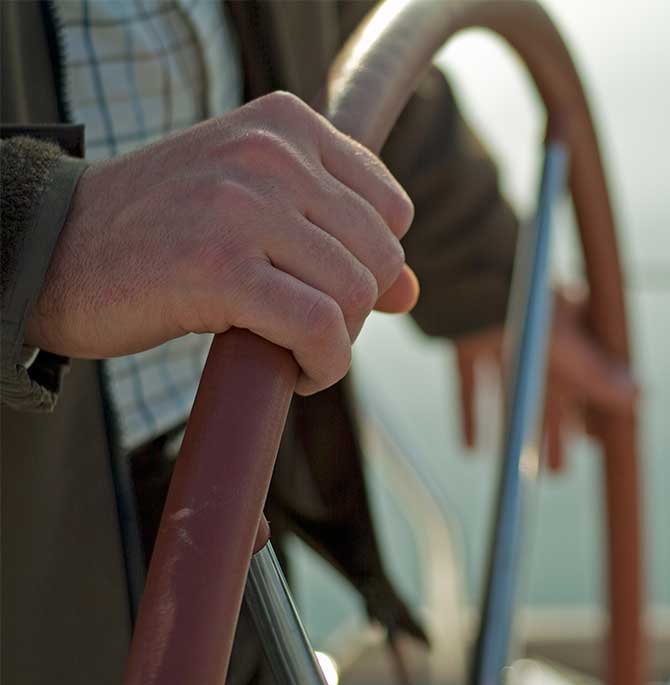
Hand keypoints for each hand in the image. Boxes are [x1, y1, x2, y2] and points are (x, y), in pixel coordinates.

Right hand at [26, 91, 417, 394]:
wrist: (56, 249)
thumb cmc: (163, 232)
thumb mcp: (256, 210)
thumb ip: (338, 237)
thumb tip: (411, 292)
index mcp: (286, 124)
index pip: (391, 208)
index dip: (371, 264)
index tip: (327, 287)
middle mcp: (270, 153)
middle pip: (381, 256)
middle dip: (353, 308)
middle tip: (305, 326)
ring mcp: (244, 206)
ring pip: (356, 295)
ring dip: (336, 342)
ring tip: (294, 349)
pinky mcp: (220, 268)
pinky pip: (319, 329)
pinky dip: (322, 366)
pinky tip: (296, 373)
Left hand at [455, 288, 637, 471]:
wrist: (472, 281)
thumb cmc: (530, 312)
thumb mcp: (571, 350)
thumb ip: (600, 376)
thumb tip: (640, 395)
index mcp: (572, 331)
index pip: (591, 376)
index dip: (595, 411)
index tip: (599, 444)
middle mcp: (539, 336)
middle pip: (554, 394)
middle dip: (559, 432)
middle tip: (562, 470)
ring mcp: (503, 339)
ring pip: (517, 395)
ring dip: (524, 431)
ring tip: (529, 467)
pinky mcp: (470, 343)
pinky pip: (473, 387)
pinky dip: (473, 416)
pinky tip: (472, 449)